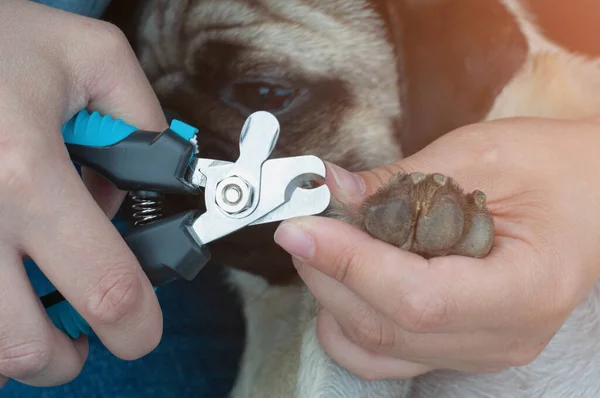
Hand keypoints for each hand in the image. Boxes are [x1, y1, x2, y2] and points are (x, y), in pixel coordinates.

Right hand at [0, 1, 165, 386]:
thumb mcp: (90, 56)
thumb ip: (142, 121)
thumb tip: (148, 184)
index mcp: (26, 171)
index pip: (105, 287)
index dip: (136, 327)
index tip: (141, 330)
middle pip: (22, 349)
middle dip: (65, 357)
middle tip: (80, 337)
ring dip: (13, 350)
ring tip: (31, 317)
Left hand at [274, 116, 599, 379]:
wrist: (591, 197)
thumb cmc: (551, 169)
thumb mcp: (479, 156)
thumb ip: (399, 179)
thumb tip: (332, 189)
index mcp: (526, 287)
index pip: (419, 298)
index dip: (351, 264)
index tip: (301, 228)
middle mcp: (503, 336)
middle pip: (388, 327)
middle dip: (328, 273)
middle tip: (301, 225)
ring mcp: (479, 349)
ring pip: (378, 348)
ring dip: (332, 296)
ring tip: (321, 247)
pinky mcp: (459, 345)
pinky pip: (387, 356)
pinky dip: (348, 323)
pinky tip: (343, 283)